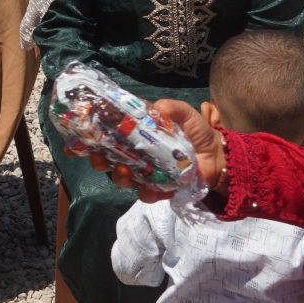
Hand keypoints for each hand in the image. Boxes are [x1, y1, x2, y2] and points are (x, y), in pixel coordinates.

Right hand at [106, 99, 228, 201]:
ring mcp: (148, 174)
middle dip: (99, 160)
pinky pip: (146, 194)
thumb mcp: (185, 114)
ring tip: (124, 170)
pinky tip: (148, 187)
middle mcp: (138, 156)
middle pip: (109, 160)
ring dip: (119, 176)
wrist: (219, 156)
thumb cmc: (198, 133)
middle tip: (97, 157)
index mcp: (139, 136)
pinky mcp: (160, 189)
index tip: (84, 136)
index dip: (95, 137)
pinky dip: (145, 191)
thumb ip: (171, 108)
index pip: (111, 136)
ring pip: (124, 179)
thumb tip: (154, 109)